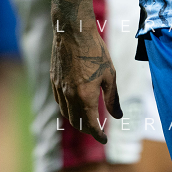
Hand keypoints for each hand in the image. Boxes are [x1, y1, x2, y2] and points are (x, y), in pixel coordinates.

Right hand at [50, 21, 121, 143]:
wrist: (73, 32)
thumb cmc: (95, 51)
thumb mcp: (109, 75)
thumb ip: (113, 98)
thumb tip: (118, 116)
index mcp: (85, 97)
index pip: (91, 125)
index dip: (98, 135)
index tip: (105, 139)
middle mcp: (69, 96)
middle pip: (77, 123)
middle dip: (88, 129)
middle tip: (98, 129)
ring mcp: (59, 89)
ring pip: (66, 113)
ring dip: (77, 120)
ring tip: (88, 117)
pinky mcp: (54, 81)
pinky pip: (59, 101)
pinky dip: (68, 107)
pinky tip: (75, 102)